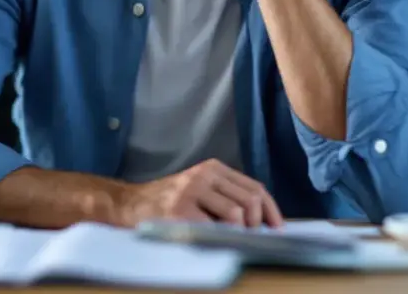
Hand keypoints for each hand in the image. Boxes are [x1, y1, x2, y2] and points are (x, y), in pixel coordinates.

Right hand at [114, 159, 283, 227]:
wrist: (131, 203)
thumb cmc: (170, 200)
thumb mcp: (200, 187)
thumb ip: (227, 195)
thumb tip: (263, 218)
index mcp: (212, 168)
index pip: (254, 188)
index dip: (270, 210)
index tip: (276, 228)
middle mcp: (203, 176)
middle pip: (249, 200)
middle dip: (256, 224)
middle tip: (249, 237)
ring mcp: (191, 192)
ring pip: (236, 214)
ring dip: (239, 232)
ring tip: (229, 237)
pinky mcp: (180, 211)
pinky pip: (214, 228)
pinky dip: (220, 237)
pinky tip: (212, 238)